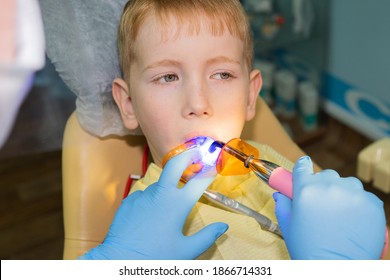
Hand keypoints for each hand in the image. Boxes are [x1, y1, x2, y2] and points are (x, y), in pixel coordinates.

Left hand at [80, 148, 227, 259]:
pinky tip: (149, 217)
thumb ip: (207, 237)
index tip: (214, 165)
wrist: (120, 261)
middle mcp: (160, 194)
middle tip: (194, 151)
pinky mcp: (129, 201)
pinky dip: (151, 201)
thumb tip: (224, 227)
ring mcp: (143, 195)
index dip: (209, 171)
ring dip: (167, 189)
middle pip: (175, 164)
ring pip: (159, 185)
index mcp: (178, 204)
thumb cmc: (156, 258)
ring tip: (168, 208)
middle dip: (187, 155)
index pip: (199, 181)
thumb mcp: (186, 251)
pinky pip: (145, 196)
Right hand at [274, 156, 385, 258]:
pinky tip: (353, 220)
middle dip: (323, 186)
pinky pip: (364, 196)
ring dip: (343, 193)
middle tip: (322, 205)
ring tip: (340, 215)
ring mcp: (353, 193)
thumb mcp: (289, 226)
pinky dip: (359, 205)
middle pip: (326, 175)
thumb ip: (283, 205)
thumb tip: (280, 194)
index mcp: (306, 189)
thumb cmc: (309, 249)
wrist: (337, 269)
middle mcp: (330, 186)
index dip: (303, 168)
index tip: (304, 169)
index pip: (303, 166)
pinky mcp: (372, 203)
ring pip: (347, 184)